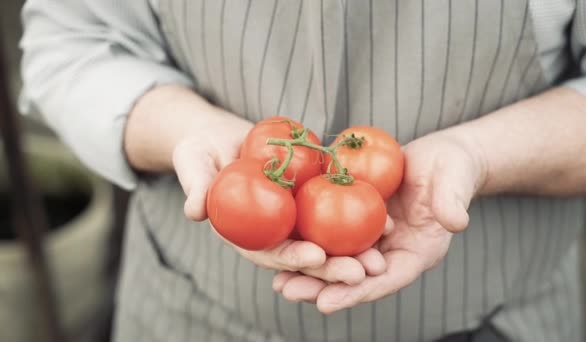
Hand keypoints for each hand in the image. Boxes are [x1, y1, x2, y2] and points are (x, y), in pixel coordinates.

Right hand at [170, 106, 386, 287]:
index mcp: (246, 235)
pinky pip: (336, 209)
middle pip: (305, 254)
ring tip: (380, 257)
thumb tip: (194, 211)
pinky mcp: (309, 201)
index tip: (316, 257)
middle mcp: (273, 233)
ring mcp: (293, 219)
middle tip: (363, 270)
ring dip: (354, 251)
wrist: (221, 138)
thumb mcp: (194, 162)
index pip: (269, 252)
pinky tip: (386, 222)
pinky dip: (359, 217)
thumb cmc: (201, 151)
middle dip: (333, 267)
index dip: (291, 258)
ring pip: (326, 240)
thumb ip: (196, 185)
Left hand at [273, 131, 487, 312]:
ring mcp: (376, 239)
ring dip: (311, 272)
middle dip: (323, 287)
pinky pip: (335, 236)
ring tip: (279, 282)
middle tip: (290, 292)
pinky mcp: (362, 222)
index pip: (387, 280)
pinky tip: (285, 247)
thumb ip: (453, 201)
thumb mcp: (455, 181)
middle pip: (357, 278)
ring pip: (342, 261)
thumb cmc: (453, 168)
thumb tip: (456, 222)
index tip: (326, 302)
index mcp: (418, 252)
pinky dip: (312, 243)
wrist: (440, 156)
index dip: (357, 292)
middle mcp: (394, 252)